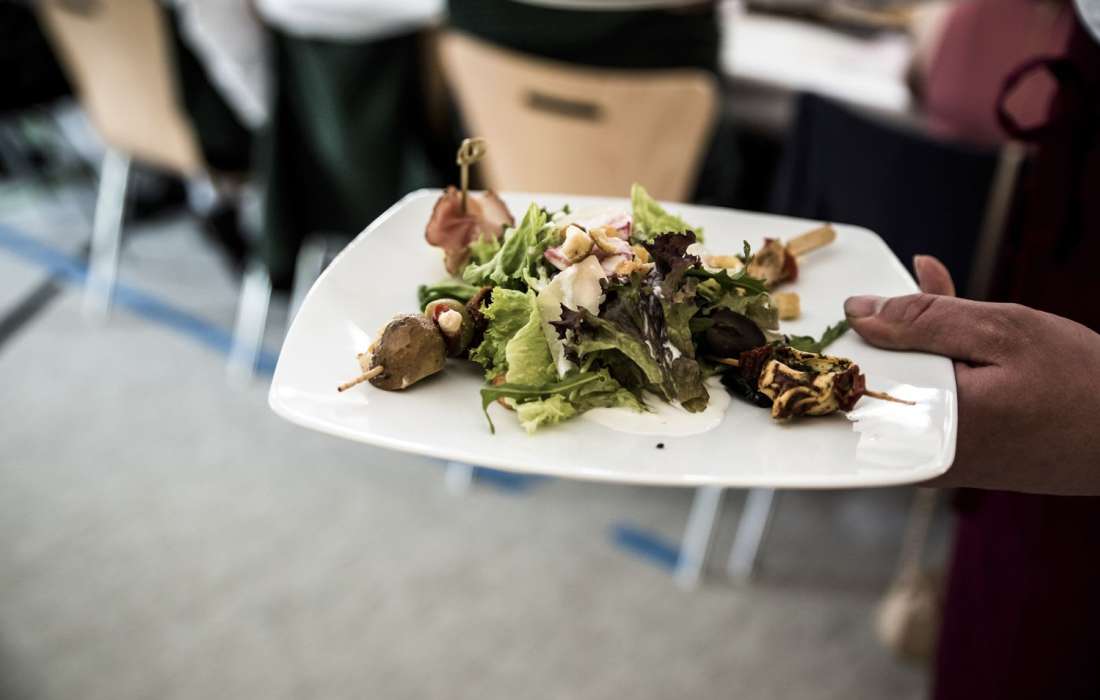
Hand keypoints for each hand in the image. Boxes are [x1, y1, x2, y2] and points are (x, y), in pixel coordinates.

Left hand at [844, 256, 1099, 494]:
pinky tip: (953, 330)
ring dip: (918, 344)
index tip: (854, 304)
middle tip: (898, 289)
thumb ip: (924, 319)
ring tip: (931, 288)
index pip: (857, 379)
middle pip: (879, 383)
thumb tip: (858, 311)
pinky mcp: (959, 462)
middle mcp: (926, 457)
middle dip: (889, 332)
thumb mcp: (1004, 332)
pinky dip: (939, 367)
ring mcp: (941, 464)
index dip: (853, 336)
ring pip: (905, 390)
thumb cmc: (1084, 385)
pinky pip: (929, 405)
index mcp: (929, 428)